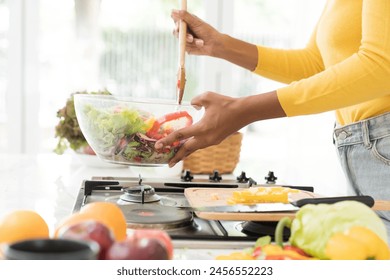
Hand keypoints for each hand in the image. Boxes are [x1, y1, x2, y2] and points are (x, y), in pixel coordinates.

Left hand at [155, 90, 284, 166]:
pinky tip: (190, 146)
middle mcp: (206, 138)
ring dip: (185, 153)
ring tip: (176, 157)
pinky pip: (202, 145)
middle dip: (176, 156)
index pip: (180, 136)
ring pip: (195, 149)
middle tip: (168, 163)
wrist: (244, 112)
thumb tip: (192, 105)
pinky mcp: (216, 140)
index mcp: (202, 128)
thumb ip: (196, 100)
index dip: (167, 140)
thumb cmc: (226, 103)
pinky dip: (194, 147)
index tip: (158, 146)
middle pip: (187, 149)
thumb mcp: (208, 96)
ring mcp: (212, 141)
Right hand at [171, 9, 222, 56]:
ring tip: (200, 42)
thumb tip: (175, 11)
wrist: (214, 45)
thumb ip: (186, 17)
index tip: (180, 26)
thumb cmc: (207, 32)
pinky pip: (185, 47)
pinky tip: (200, 45)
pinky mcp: (186, 47)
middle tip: (191, 38)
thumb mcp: (197, 23)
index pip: (176, 20)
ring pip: (181, 40)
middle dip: (184, 35)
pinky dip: (193, 46)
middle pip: (175, 31)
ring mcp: (184, 39)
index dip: (177, 24)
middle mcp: (184, 30)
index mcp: (186, 22)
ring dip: (191, 41)